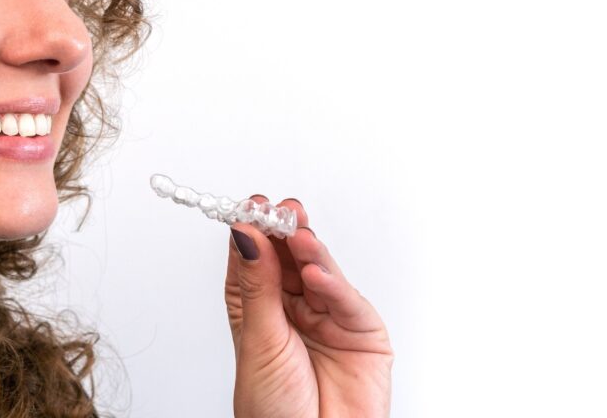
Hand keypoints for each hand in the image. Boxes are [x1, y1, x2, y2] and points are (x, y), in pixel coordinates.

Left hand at [225, 197, 392, 417]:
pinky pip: (347, 302)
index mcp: (259, 307)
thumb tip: (244, 235)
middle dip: (284, 231)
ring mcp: (329, 317)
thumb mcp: (257, 341)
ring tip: (296, 232)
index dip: (252, 231)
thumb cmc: (273, 410)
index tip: (249, 207)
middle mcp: (294, 308)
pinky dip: (332, 286)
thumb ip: (257, 286)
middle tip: (278, 210)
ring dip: (308, 250)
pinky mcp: (362, 331)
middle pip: (290, 258)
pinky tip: (315, 274)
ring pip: (320, 271)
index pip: (255, 258)